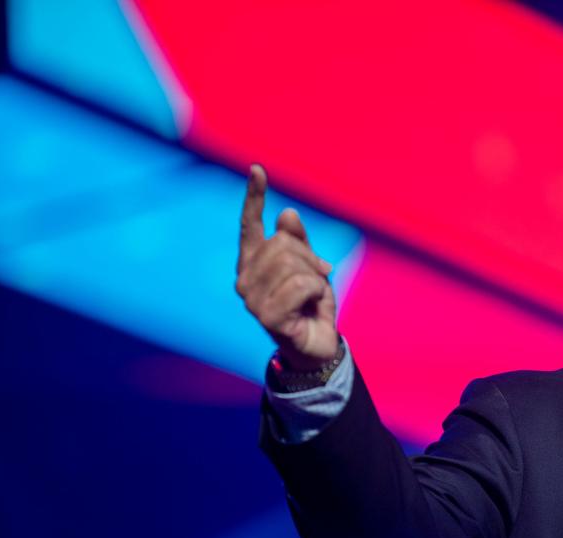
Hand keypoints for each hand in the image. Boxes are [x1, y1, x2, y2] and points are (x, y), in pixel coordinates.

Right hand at [236, 164, 338, 370]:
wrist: (317, 345)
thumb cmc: (310, 305)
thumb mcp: (310, 267)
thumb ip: (299, 242)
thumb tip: (287, 214)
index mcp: (253, 262)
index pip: (249, 225)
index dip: (254, 196)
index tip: (258, 169)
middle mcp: (244, 279)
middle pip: (282, 244)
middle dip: (309, 258)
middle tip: (318, 278)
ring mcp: (252, 299)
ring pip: (293, 264)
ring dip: (315, 278)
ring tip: (313, 296)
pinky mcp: (266, 316)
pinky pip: (301, 285)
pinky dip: (316, 292)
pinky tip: (312, 307)